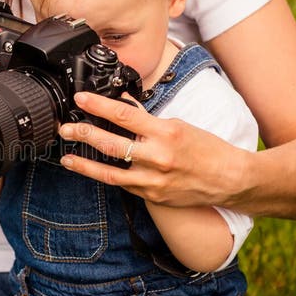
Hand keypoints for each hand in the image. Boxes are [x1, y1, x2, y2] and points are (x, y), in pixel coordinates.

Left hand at [58, 92, 248, 208]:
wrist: (229, 180)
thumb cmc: (207, 150)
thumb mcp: (180, 126)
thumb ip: (148, 119)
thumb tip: (124, 105)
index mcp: (166, 133)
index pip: (124, 115)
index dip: (99, 105)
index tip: (81, 98)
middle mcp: (157, 157)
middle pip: (111, 144)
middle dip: (83, 135)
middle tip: (65, 128)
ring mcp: (153, 180)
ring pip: (110, 172)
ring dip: (84, 164)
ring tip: (66, 157)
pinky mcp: (152, 196)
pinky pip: (123, 185)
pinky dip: (106, 176)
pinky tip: (93, 171)